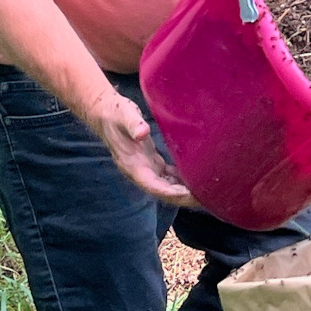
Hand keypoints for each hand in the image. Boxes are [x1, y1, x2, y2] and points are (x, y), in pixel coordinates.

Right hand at [86, 90, 195, 205]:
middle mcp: (139, 171)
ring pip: (166, 185)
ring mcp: (145, 167)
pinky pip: (167, 175)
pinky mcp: (150, 161)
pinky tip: (196, 179)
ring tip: (206, 193)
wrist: (105, 113)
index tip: (188, 195)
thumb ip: (134, 124)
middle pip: (163, 191)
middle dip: (182, 197)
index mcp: (132, 165)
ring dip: (183, 190)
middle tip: (205, 198)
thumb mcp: (125, 116)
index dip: (170, 193)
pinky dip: (180, 179)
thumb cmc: (115, 114)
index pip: (153, 186)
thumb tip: (142, 133)